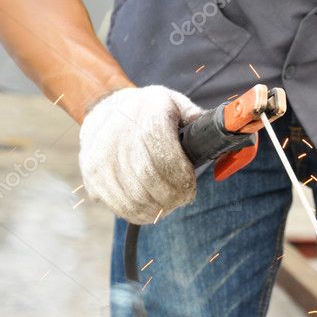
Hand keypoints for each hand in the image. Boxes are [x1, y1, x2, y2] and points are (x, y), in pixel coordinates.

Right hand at [78, 85, 202, 223]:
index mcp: (146, 114)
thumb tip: (224, 135)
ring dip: (157, 207)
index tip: (191, 185)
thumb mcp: (174, 103)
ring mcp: (101, 158)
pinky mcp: (92, 176)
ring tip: (168, 204)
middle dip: (173, 195)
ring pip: (134, 197)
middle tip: (183, 198)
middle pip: (149, 178)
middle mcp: (119, 136)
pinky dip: (138, 213)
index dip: (181, 176)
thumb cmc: (148, 110)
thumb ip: (198, 120)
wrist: (105, 108)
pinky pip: (118, 205)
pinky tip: (150, 208)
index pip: (164, 155)